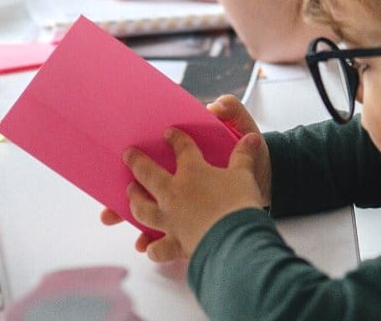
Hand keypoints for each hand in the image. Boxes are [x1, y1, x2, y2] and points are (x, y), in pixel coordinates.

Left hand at [123, 123, 268, 260]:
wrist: (234, 240)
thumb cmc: (239, 203)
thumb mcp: (245, 174)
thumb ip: (244, 155)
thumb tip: (252, 138)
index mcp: (192, 171)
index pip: (182, 149)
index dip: (175, 139)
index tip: (168, 133)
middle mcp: (174, 193)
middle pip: (149, 173)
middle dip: (137, 162)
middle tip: (127, 155)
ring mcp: (171, 219)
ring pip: (143, 207)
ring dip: (135, 199)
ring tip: (130, 193)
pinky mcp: (175, 243)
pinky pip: (158, 247)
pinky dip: (151, 247)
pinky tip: (145, 247)